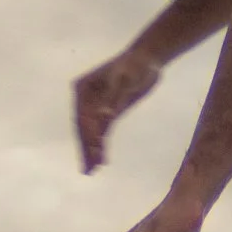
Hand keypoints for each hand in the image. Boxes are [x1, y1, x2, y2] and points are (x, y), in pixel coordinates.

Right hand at [73, 49, 162, 173]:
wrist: (148, 60)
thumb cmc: (136, 66)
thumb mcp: (125, 79)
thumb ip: (114, 99)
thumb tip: (104, 117)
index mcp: (83, 89)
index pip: (84, 117)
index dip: (88, 135)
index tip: (95, 150)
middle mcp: (85, 99)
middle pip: (84, 127)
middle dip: (86, 147)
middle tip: (89, 169)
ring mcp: (96, 106)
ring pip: (92, 132)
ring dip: (92, 150)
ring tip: (92, 171)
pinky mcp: (108, 112)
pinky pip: (103, 132)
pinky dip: (101, 145)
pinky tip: (102, 160)